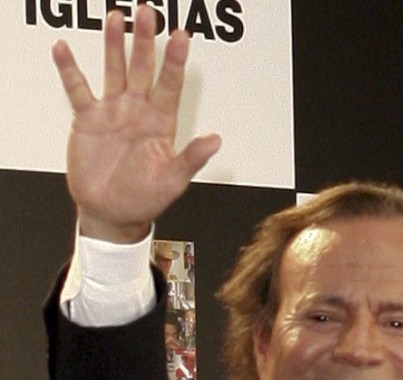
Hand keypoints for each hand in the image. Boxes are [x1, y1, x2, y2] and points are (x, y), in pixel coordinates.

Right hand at [52, 5, 220, 242]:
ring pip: (113, 70)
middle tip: (147, 12)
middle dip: (145, 41)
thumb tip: (215, 140)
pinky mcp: (88, 119)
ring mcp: (113, 112)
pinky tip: (63, 48)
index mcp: (160, 124)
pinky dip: (69, 69)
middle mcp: (137, 112)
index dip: (174, 62)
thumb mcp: (173, 182)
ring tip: (114, 18)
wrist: (111, 213)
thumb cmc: (145, 199)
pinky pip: (77, 89)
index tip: (181, 37)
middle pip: (142, 69)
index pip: (170, 86)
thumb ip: (191, 158)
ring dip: (113, 45)